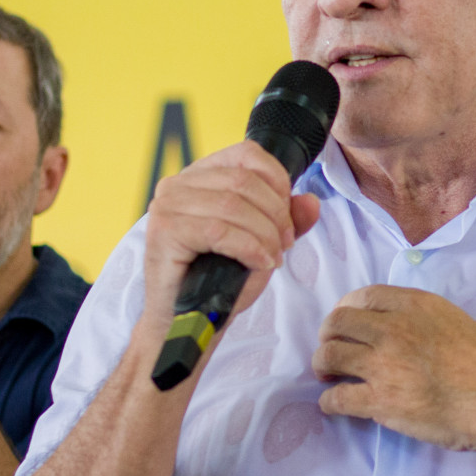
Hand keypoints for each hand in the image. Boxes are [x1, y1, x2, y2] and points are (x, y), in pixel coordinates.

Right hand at [143, 140, 321, 336]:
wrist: (186, 320)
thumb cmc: (218, 280)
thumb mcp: (262, 243)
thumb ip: (287, 221)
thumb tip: (311, 201)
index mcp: (200, 176)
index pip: (248, 155)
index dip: (279, 183)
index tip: (288, 219)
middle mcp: (178, 184)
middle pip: (244, 181)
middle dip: (276, 215)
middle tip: (284, 245)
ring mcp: (167, 205)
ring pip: (234, 205)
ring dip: (265, 235)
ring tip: (271, 258)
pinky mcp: (165, 231)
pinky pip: (219, 230)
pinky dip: (249, 248)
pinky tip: (259, 263)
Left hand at [311, 285, 475, 454]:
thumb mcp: (471, 325)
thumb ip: (445, 323)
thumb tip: (447, 332)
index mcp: (417, 306)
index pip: (365, 295)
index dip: (347, 308)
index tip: (345, 321)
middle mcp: (393, 328)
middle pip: (338, 322)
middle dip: (328, 336)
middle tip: (331, 350)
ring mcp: (382, 364)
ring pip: (329, 356)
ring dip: (322, 366)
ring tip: (327, 376)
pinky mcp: (379, 401)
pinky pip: (337, 397)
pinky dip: (329, 402)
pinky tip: (333, 405)